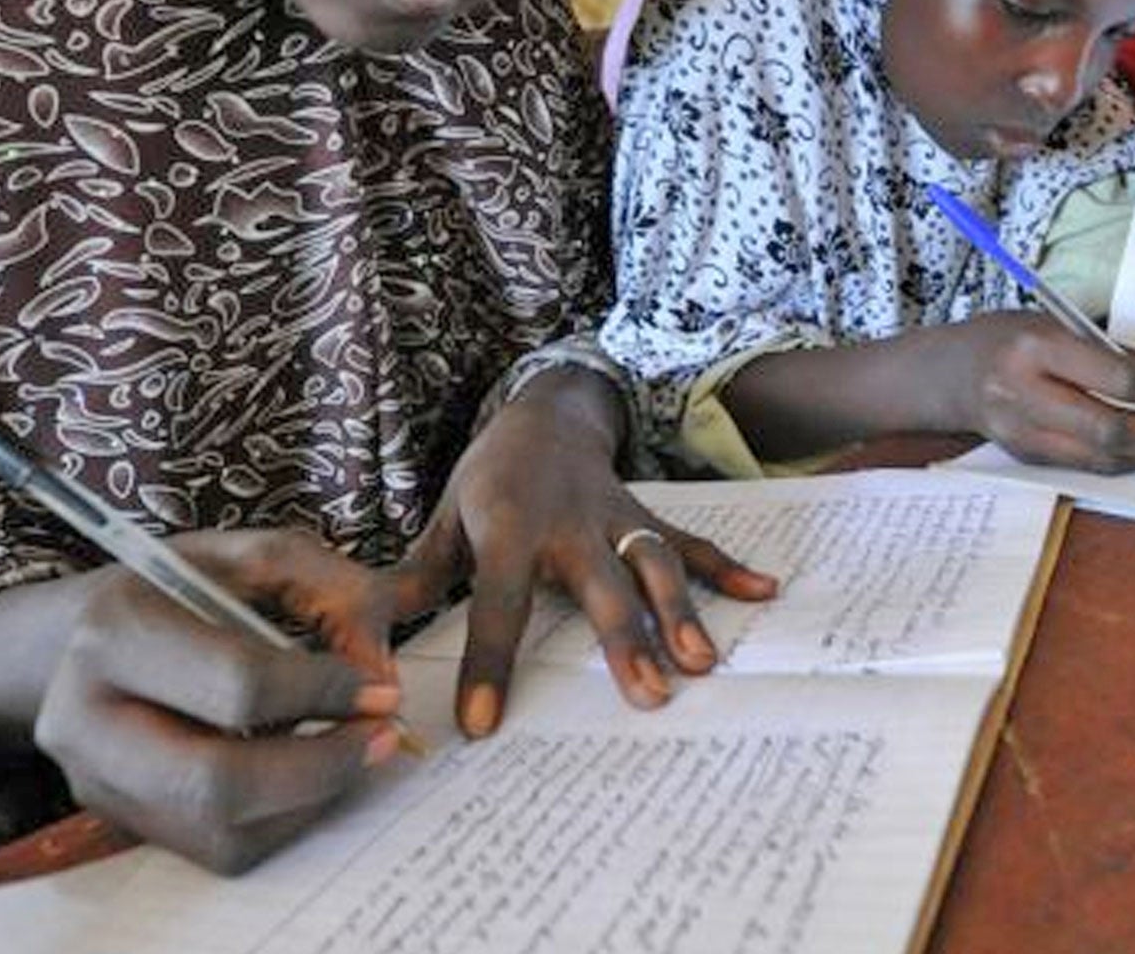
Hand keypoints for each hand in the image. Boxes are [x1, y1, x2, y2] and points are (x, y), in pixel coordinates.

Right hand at [30, 530, 410, 875]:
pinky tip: (309, 772)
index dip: (324, 691)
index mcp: (116, 632)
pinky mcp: (125, 821)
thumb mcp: (252, 555)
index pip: (237, 684)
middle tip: (381, 736)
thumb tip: (379, 672)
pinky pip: (220, 848)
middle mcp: (89, 719)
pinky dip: (284, 819)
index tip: (381, 688)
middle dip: (321, 765)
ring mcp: (100, 783)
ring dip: (310, 799)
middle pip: (217, 782)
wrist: (77, 638)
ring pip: (222, 831)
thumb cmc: (176, 591)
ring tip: (354, 751)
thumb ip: (332, 590)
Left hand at [396, 366, 776, 738]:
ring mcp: (615, 520)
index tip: (484, 723)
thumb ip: (417, 575)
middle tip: (647, 695)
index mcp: (508, 531)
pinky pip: (690, 542)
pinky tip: (763, 590)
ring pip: (652, 564)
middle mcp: (569, 525)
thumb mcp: (445, 516)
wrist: (544, 412)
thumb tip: (371, 631)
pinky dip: (726, 567)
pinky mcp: (645, 519)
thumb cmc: (488, 478)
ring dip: (679, 610)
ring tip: (700, 662)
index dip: (488, 664)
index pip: (495, 605)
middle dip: (623, 640)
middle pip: (598, 588)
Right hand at [940, 311, 1134, 471]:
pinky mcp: (1026, 456)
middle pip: (1110, 430)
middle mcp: (1025, 392)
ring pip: (1101, 459)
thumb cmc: (1009, 338)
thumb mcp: (1057, 324)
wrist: (948, 373)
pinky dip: (1123, 461)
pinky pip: (1086, 466)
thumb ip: (1113, 353)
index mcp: (1037, 347)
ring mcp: (1022, 432)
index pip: (1117, 379)